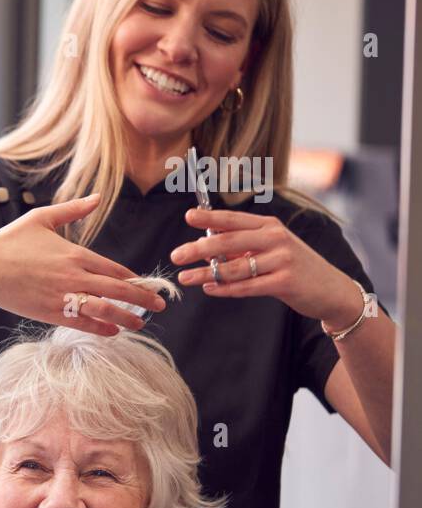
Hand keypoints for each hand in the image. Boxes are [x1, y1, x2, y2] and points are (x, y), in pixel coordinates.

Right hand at [0, 194, 167, 334]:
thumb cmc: (9, 241)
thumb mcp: (42, 218)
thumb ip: (73, 210)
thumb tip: (97, 197)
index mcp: (76, 253)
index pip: (115, 269)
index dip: (135, 279)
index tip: (147, 285)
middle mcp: (75, 275)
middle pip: (119, 290)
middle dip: (143, 299)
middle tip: (159, 305)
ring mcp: (63, 296)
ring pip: (105, 309)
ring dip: (127, 317)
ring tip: (141, 323)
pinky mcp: (50, 312)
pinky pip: (82, 322)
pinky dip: (101, 327)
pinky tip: (113, 331)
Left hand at [171, 208, 363, 326]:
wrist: (331, 290)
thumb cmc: (295, 267)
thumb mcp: (271, 250)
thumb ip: (242, 248)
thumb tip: (206, 250)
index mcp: (270, 226)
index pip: (234, 220)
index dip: (210, 217)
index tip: (188, 216)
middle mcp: (276, 238)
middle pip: (229, 242)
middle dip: (199, 249)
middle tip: (176, 255)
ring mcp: (282, 260)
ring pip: (234, 268)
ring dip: (206, 274)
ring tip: (185, 277)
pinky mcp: (284, 282)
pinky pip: (247, 286)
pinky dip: (225, 288)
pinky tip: (210, 289)